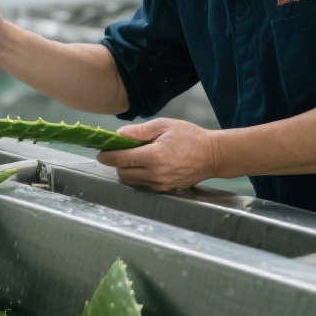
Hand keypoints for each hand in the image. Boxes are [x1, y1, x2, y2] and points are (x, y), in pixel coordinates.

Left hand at [96, 118, 221, 190]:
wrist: (214, 155)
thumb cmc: (191, 137)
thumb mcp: (165, 126)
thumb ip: (140, 131)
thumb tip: (119, 134)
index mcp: (153, 157)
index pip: (120, 159)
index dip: (107, 156)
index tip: (101, 153)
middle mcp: (155, 174)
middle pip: (122, 173)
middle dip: (116, 164)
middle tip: (119, 153)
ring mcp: (160, 184)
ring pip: (132, 181)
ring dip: (127, 171)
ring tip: (134, 158)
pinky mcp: (166, 189)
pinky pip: (144, 185)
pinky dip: (139, 176)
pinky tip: (146, 165)